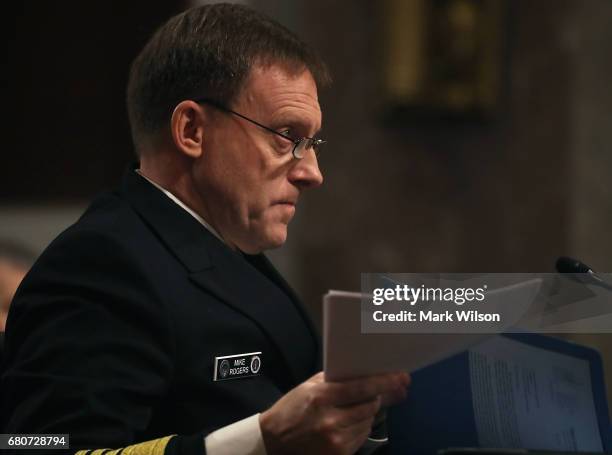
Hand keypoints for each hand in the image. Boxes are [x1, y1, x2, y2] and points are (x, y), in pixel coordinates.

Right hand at [260, 371, 409, 454]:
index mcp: (322, 397)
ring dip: (365, 415)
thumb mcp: (308, 387)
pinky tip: (345, 425)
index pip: (362, 388)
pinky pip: (361, 437)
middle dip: (375, 398)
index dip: (385, 382)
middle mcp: (331, 420)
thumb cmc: (291, 410)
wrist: (273, 442)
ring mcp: (336, 440)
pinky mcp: (339, 454)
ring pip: (367, 422)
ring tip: (348, 411)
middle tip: (377, 393)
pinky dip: (359, 429)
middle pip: (370, 406)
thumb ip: (335, 380)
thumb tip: (366, 373)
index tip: (401, 378)